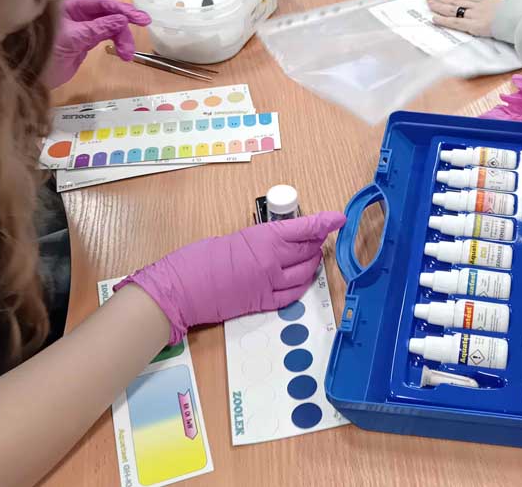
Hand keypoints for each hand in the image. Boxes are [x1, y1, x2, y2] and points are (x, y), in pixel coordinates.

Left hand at [47, 0, 151, 87]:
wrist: (30, 76)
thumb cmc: (44, 52)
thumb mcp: (72, 38)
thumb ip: (98, 28)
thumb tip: (122, 20)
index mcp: (71, 6)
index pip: (102, 3)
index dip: (122, 9)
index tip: (140, 18)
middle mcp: (79, 13)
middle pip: (110, 15)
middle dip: (124, 28)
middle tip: (140, 35)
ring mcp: (83, 27)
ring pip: (111, 27)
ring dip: (123, 39)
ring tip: (127, 55)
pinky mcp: (86, 40)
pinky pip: (107, 37)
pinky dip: (117, 44)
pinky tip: (124, 53)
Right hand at [115, 212, 346, 343]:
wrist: (183, 288)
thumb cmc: (201, 257)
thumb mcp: (237, 237)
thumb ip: (263, 239)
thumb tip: (282, 240)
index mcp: (265, 238)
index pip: (305, 228)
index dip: (324, 222)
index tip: (338, 218)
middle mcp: (272, 261)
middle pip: (307, 250)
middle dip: (316, 242)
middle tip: (317, 237)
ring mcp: (269, 284)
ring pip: (304, 272)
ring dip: (312, 263)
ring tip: (311, 256)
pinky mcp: (263, 304)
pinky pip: (293, 294)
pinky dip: (302, 284)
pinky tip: (302, 278)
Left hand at [426, 0, 509, 37]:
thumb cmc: (518, 9)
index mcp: (487, 1)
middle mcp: (478, 7)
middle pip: (456, 2)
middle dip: (441, 0)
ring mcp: (475, 15)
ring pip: (453, 10)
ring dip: (439, 7)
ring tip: (428, 3)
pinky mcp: (475, 25)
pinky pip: (456, 23)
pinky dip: (444, 21)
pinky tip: (434, 18)